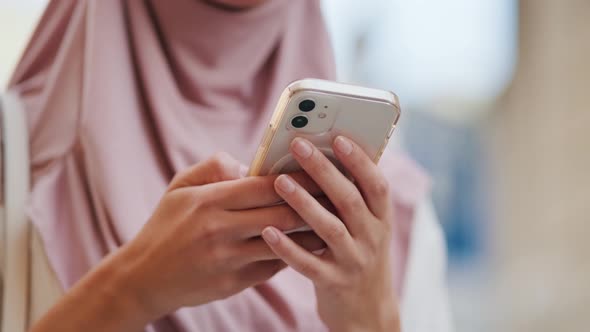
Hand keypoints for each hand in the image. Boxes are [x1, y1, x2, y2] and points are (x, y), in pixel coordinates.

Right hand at [118, 152, 324, 318]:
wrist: (143, 278)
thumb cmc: (164, 226)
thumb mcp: (179, 187)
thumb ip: (213, 167)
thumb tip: (248, 165)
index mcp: (209, 202)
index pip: (265, 186)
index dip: (297, 177)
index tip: (319, 170)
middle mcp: (220, 231)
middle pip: (282, 213)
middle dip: (314, 202)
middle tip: (337, 193)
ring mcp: (229, 260)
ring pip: (284, 243)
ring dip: (311, 232)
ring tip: (334, 219)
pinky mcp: (234, 284)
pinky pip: (273, 266)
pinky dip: (292, 253)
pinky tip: (308, 244)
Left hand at [261, 137, 399, 331]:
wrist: (369, 311)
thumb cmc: (360, 256)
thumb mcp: (369, 228)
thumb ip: (355, 200)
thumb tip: (329, 157)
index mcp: (382, 220)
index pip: (376, 185)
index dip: (360, 161)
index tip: (339, 137)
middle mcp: (372, 238)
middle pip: (348, 200)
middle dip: (323, 170)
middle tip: (299, 145)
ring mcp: (354, 261)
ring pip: (329, 228)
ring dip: (303, 203)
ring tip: (279, 181)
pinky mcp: (333, 283)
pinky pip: (308, 264)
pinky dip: (288, 247)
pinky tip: (268, 231)